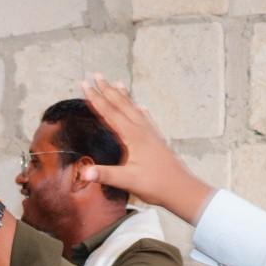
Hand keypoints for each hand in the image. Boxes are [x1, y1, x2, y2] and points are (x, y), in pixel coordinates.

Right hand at [80, 75, 214, 224]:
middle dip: (107, 90)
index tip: (85, 85)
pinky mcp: (156, 139)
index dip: (96, 98)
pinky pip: (145, 118)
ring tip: (116, 82)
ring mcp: (150, 133)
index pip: (110, 112)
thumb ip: (105, 175)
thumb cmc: (155, 184)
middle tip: (96, 75)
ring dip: (123, 95)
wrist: (181, 189)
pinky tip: (141, 107)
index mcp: (133, 135)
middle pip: (121, 104)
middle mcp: (142, 129)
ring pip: (133, 108)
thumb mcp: (127, 180)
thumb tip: (83, 172)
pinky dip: (139, 109)